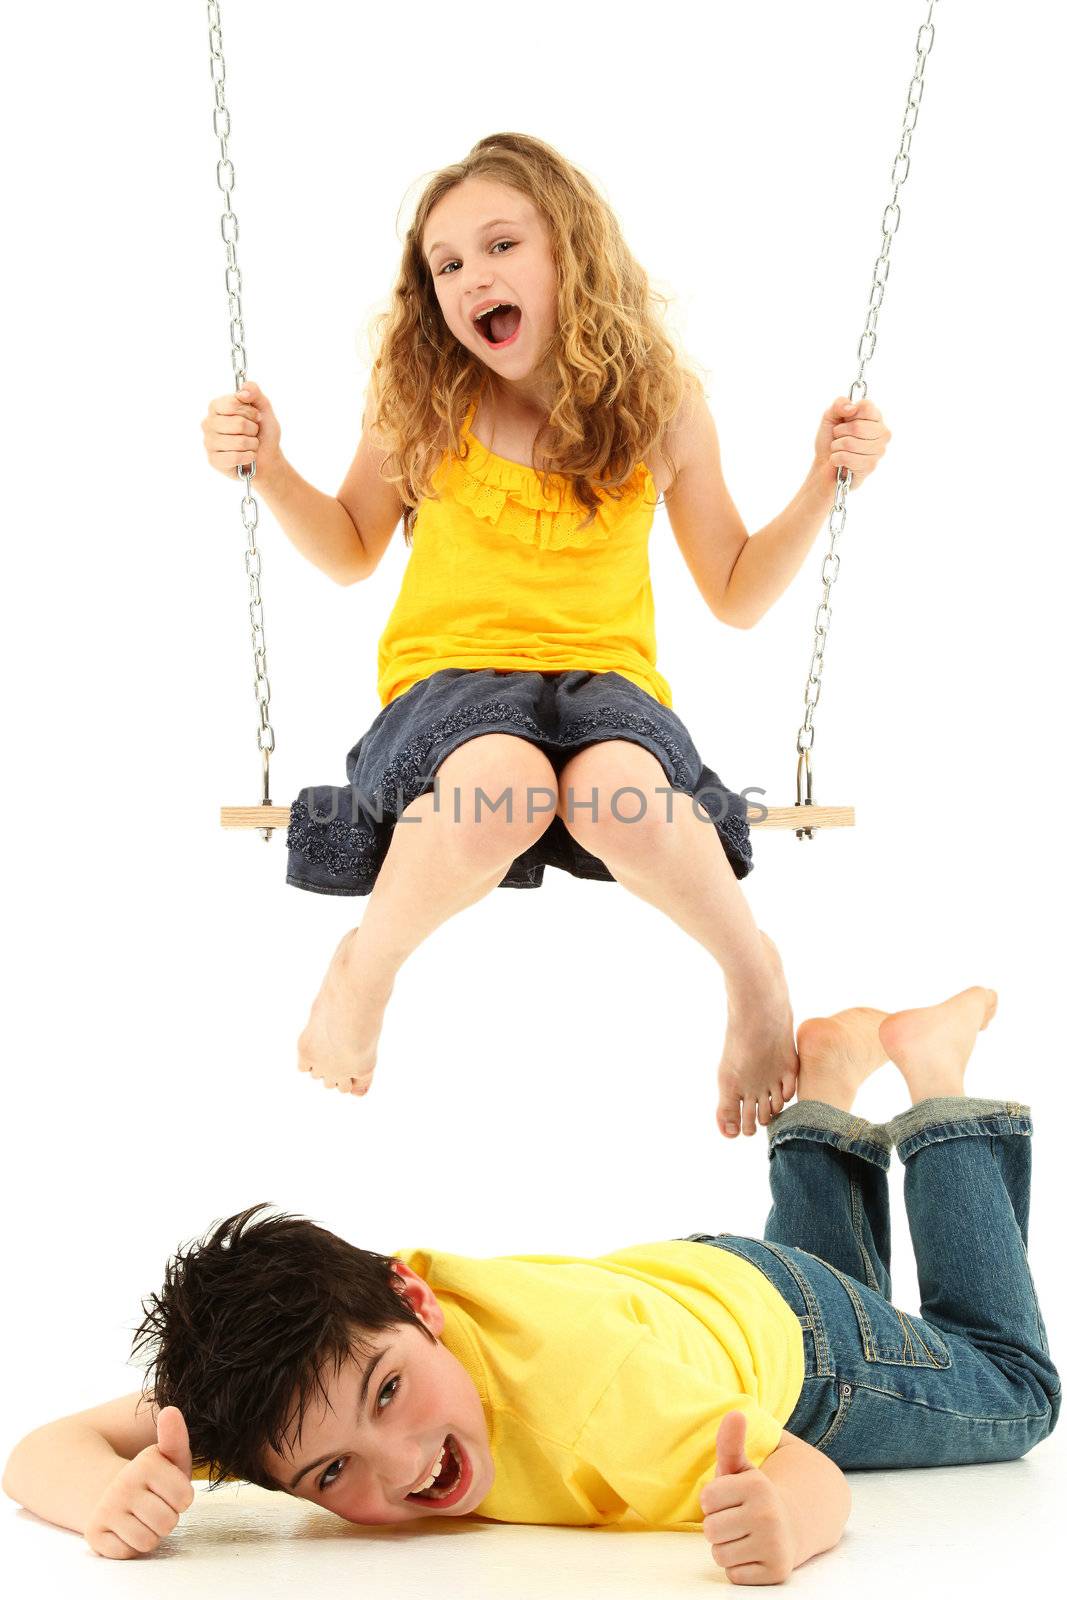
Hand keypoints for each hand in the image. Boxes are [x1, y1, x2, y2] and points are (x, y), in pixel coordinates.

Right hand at [84, 1406, 194, 1559]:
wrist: (108, 1489)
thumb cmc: (151, 1477)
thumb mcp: (168, 1456)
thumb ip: (175, 1437)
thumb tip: (170, 1410)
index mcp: (144, 1464)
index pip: (184, 1499)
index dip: (181, 1498)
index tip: (169, 1489)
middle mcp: (121, 1485)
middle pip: (167, 1522)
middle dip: (167, 1518)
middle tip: (155, 1505)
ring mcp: (105, 1510)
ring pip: (147, 1541)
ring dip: (150, 1534)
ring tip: (142, 1517)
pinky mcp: (94, 1534)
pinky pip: (127, 1552)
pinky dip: (130, 1546)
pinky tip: (125, 1529)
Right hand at [201, 378, 282, 483]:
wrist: (267, 457)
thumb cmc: (262, 432)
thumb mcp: (263, 408)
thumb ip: (254, 392)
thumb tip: (243, 390)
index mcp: (216, 407)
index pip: (233, 404)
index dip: (250, 412)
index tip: (256, 416)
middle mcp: (208, 423)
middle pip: (238, 424)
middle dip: (253, 430)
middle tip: (253, 433)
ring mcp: (209, 442)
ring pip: (239, 442)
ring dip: (252, 444)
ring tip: (250, 445)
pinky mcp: (213, 461)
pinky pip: (236, 457)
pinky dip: (249, 457)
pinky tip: (247, 457)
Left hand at [699, 1412, 796, 1585]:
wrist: (793, 1525)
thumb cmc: (755, 1496)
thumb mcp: (742, 1469)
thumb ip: (730, 1443)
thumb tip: (735, 1412)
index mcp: (757, 1486)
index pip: (706, 1501)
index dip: (713, 1501)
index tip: (730, 1499)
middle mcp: (769, 1515)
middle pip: (710, 1530)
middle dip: (718, 1526)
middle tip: (737, 1520)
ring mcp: (774, 1546)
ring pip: (720, 1555)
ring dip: (727, 1547)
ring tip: (744, 1536)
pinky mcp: (776, 1573)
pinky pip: (733, 1575)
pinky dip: (739, 1567)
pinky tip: (753, 1553)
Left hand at [812, 395, 890, 492]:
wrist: (824, 466)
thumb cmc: (830, 440)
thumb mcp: (830, 416)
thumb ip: (839, 404)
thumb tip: (852, 408)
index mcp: (876, 418)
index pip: (866, 407)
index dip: (850, 414)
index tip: (846, 420)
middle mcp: (882, 433)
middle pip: (857, 426)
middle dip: (839, 432)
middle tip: (839, 437)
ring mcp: (878, 451)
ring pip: (849, 443)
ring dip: (836, 446)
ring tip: (839, 450)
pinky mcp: (870, 466)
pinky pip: (846, 457)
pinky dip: (835, 459)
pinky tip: (839, 461)